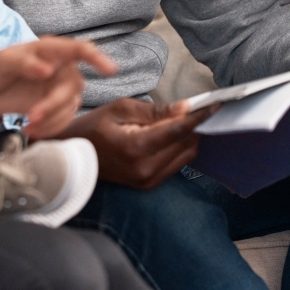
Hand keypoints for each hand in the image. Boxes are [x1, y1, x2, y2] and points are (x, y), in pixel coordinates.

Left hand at [0, 37, 117, 138]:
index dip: (97, 58)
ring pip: (70, 107)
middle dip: (55, 105)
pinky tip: (30, 129)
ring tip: (27, 125)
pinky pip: (62, 120)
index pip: (80, 50)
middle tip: (32, 116)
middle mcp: (60, 67)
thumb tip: (46, 70)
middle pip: (73, 86)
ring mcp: (58, 88)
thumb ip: (23, 63)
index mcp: (50, 50)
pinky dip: (49, 129)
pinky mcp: (53, 107)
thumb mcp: (1, 62)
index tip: (110, 70)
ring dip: (51, 120)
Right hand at [57, 98, 218, 188]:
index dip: (200, 116)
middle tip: (197, 107)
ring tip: (182, 120)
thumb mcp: (120, 109)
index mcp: (136, 147)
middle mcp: (146, 169)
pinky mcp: (148, 184)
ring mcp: (148, 180)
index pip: (179, 130)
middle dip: (195, 125)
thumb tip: (185, 108)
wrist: (73, 157)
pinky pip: (176, 164)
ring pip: (186, 156)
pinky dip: (179, 148)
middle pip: (187, 144)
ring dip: (189, 137)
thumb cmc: (93, 128)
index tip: (215, 104)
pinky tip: (172, 135)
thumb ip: (155, 110)